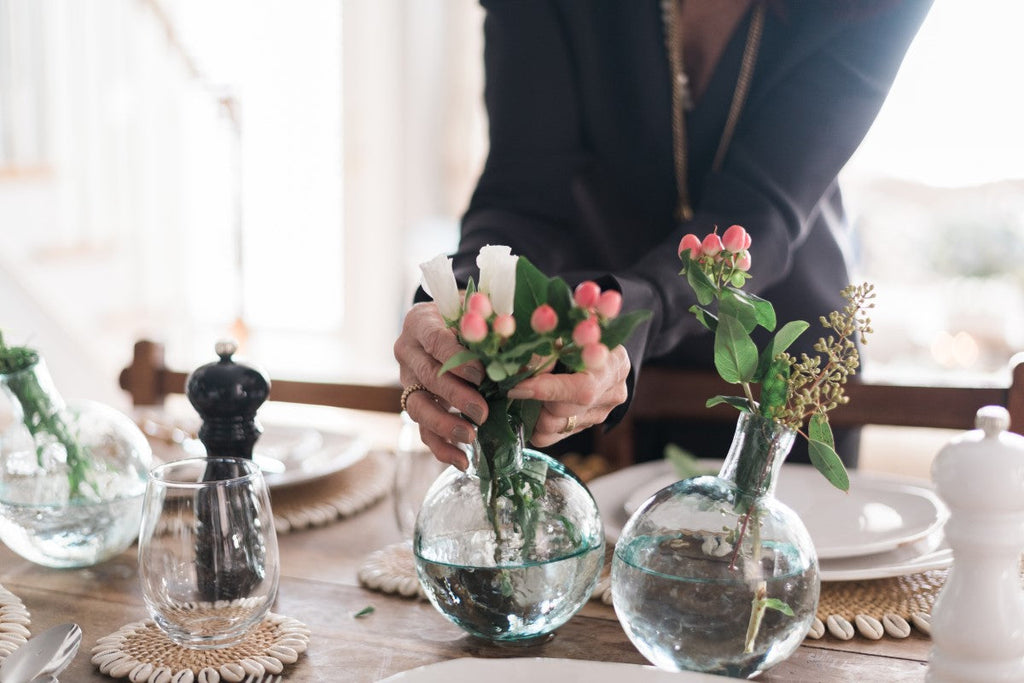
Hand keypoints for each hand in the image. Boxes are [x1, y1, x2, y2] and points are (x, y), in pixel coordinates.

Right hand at [393, 302, 487, 469]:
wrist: (452, 326)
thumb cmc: (472, 316)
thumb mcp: (483, 313)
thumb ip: (499, 330)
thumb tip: (528, 358)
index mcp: (421, 321)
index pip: (434, 339)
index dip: (455, 358)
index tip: (479, 374)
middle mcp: (408, 350)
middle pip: (427, 376)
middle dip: (455, 396)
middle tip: (482, 412)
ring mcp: (407, 379)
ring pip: (417, 406)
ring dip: (444, 424)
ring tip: (470, 437)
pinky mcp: (414, 402)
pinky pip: (422, 429)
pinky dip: (441, 447)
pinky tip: (462, 460)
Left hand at [507, 345, 629, 447]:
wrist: (599, 350)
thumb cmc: (580, 335)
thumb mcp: (566, 331)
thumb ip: (546, 346)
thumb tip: (521, 369)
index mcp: (613, 364)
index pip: (582, 388)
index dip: (547, 390)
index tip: (518, 387)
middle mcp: (612, 393)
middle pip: (564, 411)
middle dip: (536, 398)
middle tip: (522, 383)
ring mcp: (600, 414)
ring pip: (554, 426)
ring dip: (534, 410)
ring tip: (530, 390)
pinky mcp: (585, 426)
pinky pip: (550, 437)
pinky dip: (534, 424)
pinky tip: (534, 405)